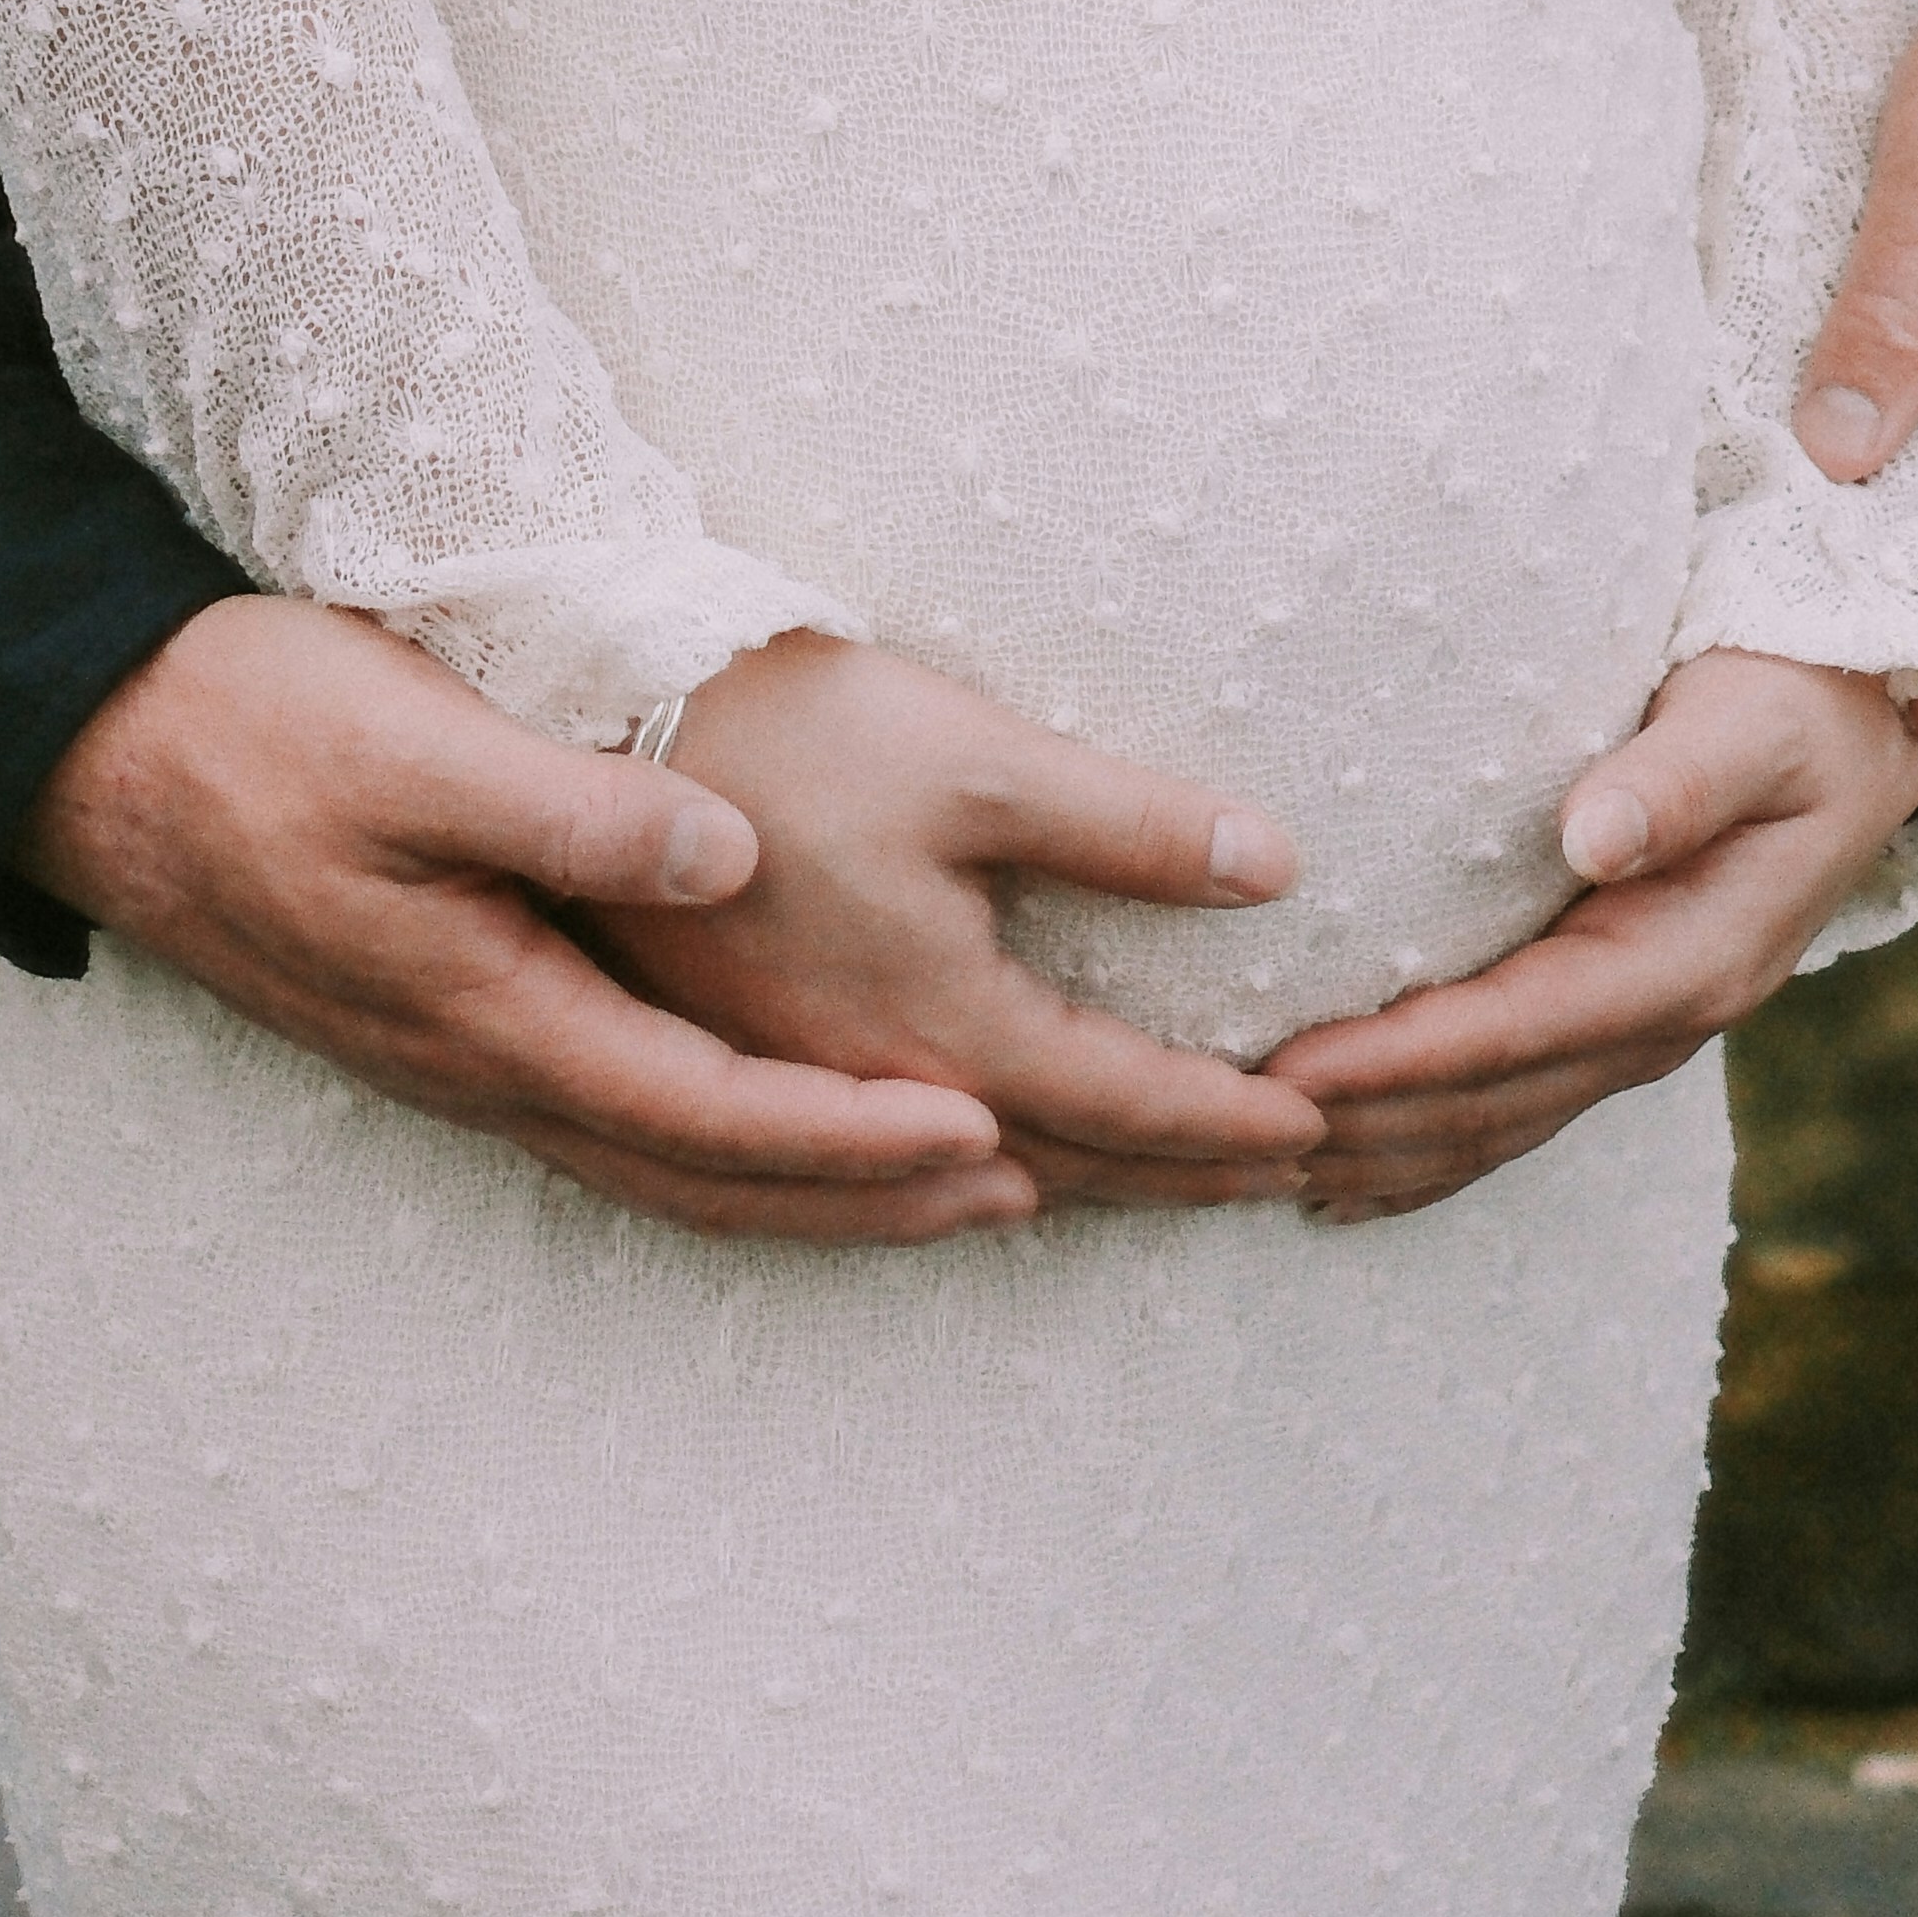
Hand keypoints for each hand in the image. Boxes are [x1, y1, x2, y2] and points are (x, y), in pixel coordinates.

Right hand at [21, 596, 1026, 1244]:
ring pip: (662, 1172)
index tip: (990, 1135)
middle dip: (866, 1200)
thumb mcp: (417, 739)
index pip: (713, 1111)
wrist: (95, 758)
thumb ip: (571, 807)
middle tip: (1019, 1195)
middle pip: (706, 1179)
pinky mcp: (444, 1026)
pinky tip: (762, 1134)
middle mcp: (486, 1065)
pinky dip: (719, 1158)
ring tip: (934, 1183)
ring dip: (803, 1193)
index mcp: (495, 1004)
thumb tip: (727, 851)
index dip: (855, 1135)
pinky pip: (615, 1134)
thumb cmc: (256, 725)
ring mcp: (458, 1061)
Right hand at [593, 637, 1325, 1215]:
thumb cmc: (793, 723)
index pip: (1122, 1104)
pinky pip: (866, 1180)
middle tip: (1277, 1183)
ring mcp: (796, 1089)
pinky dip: (950, 1196)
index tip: (1314, 1129)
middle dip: (1177, 1177)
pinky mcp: (738, 1061)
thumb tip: (1275, 865)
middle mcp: (871, 1088)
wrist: (603, 720)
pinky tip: (972, 1182)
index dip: (1226, 1121)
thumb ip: (1127, 827)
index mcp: (942, 1024)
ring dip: (1076, 1193)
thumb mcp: (977, 759)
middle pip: (1056, 1166)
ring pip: (960, 1188)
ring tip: (1159, 1194)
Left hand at [1255, 654, 1917, 1220]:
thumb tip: (1590, 834)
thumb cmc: (1800, 696)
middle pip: (1493, 1101)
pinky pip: (1514, 1105)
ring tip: (1255, 1162)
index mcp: (1691, 959)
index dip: (1401, 1060)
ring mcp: (1644, 1028)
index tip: (1291, 1072)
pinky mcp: (1620, 1012)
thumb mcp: (1756, 723)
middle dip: (1364, 1124)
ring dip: (1381, 1150)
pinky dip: (1427, 1150)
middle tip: (1227, 1130)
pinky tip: (1346, 1178)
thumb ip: (1678, 780)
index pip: (1518, 1031)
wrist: (1870, 718)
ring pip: (1495, 1123)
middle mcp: (1665, 1018)